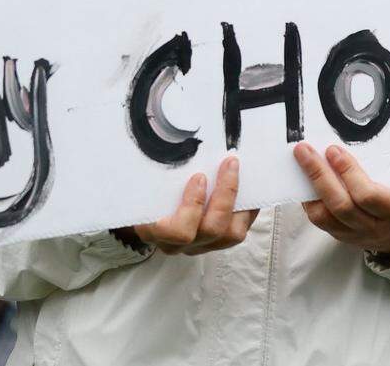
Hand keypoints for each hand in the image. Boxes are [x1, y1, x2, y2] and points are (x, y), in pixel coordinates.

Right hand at [114, 157, 258, 255]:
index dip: (193, 206)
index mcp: (155, 231)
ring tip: (237, 172)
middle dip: (224, 195)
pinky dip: (247, 210)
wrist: (141, 212)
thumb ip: (152, 174)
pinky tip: (249, 188)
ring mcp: (199, 245)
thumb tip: (167, 143)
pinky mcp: (216, 243)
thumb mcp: (139, 185)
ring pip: (229, 235)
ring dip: (238, 201)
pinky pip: (238, 232)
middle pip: (209, 230)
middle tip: (228, 164)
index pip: (176, 231)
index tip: (199, 177)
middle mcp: (178, 244)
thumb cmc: (140, 195)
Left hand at [294, 143, 389, 260]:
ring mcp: (356, 235)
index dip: (348, 172)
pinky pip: (319, 221)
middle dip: (319, 175)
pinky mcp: (341, 237)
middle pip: (341, 206)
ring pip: (324, 217)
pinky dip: (308, 200)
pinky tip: (303, 182)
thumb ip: (383, 166)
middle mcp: (375, 227)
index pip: (368, 195)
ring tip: (300, 163)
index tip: (334, 151)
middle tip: (305, 151)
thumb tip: (348, 139)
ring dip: (309, 187)